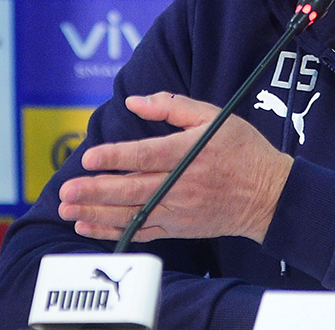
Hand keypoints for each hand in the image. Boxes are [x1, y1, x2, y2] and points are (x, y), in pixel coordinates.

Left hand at [58, 92, 293, 243]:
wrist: (269, 196)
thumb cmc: (243, 151)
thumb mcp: (215, 117)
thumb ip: (173, 107)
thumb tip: (135, 101)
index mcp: (190, 154)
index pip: (146, 156)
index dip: (116, 157)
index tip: (89, 157)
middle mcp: (182, 185)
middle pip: (132, 190)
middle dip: (95, 192)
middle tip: (66, 191)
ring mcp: (178, 211)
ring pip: (131, 215)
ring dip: (96, 215)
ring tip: (67, 210)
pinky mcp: (178, 228)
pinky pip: (140, 232)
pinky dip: (113, 232)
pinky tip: (88, 227)